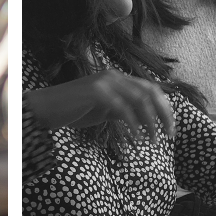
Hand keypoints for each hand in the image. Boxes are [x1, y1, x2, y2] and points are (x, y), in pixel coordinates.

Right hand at [23, 69, 176, 141]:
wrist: (46, 109)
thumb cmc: (73, 111)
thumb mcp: (103, 110)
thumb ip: (122, 111)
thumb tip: (142, 122)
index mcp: (117, 78)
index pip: (150, 89)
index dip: (164, 108)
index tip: (169, 128)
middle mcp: (113, 76)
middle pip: (150, 92)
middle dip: (163, 114)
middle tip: (169, 134)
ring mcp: (104, 82)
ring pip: (139, 100)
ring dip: (150, 122)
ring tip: (153, 140)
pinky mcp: (96, 92)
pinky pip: (122, 109)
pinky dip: (132, 125)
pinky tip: (136, 138)